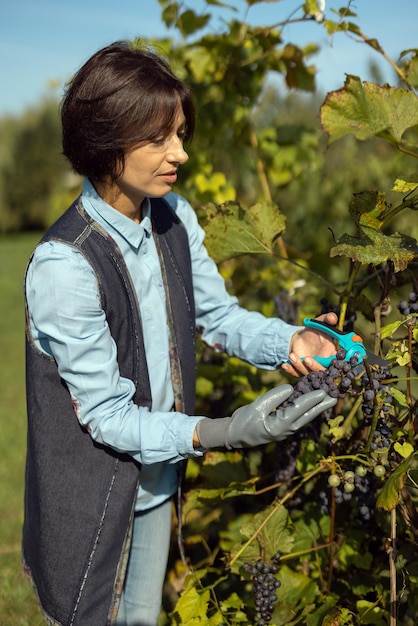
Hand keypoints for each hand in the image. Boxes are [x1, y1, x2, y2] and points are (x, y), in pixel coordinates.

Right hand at [195, 384, 336, 449]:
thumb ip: (275, 397)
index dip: (312, 399)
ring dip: (316, 407)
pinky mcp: (282, 427)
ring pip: (305, 417)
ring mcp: (285, 430)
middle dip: (322, 406)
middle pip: (308, 416)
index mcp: (280, 425)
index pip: (299, 409)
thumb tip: (291, 389)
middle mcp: (286, 429)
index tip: (324, 391)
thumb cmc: (243, 421)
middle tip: (336, 396)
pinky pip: (298, 417)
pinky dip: (306, 408)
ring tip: (328, 398)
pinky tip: (311, 402)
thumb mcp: (258, 406)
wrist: (234, 434)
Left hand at [282, 312, 337, 376]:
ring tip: (292, 355)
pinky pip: (295, 374)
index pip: (337, 363)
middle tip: (306, 359)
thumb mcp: (320, 323)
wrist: (300, 338)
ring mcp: (310, 368)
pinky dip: (290, 370)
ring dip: (299, 366)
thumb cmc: (314, 332)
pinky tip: (285, 365)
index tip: (330, 360)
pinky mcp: (300, 370)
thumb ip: (327, 319)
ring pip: (307, 373)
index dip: (335, 364)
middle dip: (314, 367)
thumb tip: (332, 317)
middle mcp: (322, 364)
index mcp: (331, 354)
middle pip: (321, 371)